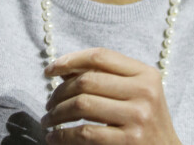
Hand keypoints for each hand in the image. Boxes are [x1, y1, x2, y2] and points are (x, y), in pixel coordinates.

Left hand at [41, 48, 181, 143]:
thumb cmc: (146, 122)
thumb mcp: (136, 92)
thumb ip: (106, 77)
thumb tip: (63, 69)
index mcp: (145, 74)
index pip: (100, 56)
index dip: (70, 59)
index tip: (50, 70)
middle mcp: (144, 91)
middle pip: (87, 81)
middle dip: (60, 92)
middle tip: (48, 103)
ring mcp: (137, 117)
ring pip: (82, 105)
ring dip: (57, 113)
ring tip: (48, 119)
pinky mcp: (129, 142)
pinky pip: (85, 133)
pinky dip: (63, 135)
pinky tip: (54, 137)